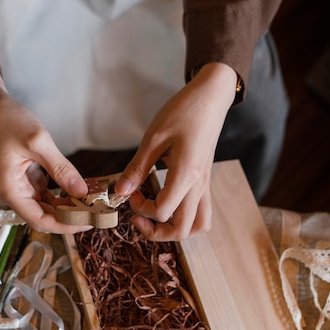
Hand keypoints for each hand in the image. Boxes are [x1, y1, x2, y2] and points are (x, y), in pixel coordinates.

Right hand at [0, 61, 90, 233]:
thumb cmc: (6, 120)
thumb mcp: (38, 142)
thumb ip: (61, 169)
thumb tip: (81, 192)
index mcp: (10, 189)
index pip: (39, 220)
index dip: (64, 225)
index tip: (88, 222)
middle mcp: (12, 192)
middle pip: (43, 216)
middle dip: (68, 217)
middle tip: (95, 212)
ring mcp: (18, 185)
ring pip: (45, 205)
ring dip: (66, 206)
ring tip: (91, 203)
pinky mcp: (24, 176)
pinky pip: (45, 192)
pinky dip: (60, 193)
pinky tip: (77, 190)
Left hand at [115, 63, 237, 240]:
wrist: (210, 98)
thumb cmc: (183, 112)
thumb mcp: (153, 138)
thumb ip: (137, 168)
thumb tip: (119, 192)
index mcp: (186, 174)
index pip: (163, 211)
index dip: (141, 208)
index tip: (130, 192)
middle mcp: (199, 186)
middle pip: (183, 230)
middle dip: (156, 231)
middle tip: (138, 215)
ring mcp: (205, 186)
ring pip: (198, 226)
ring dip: (175, 229)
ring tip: (155, 216)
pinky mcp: (205, 182)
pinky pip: (202, 212)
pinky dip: (186, 218)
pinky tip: (169, 203)